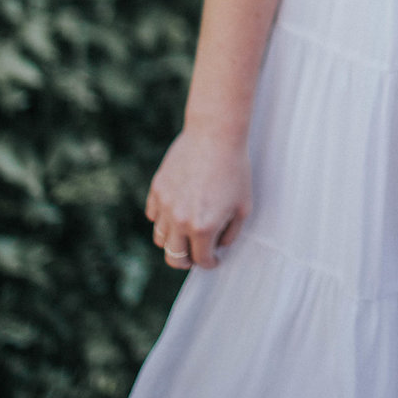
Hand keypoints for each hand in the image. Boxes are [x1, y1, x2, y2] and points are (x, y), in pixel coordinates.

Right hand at [146, 129, 251, 269]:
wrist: (215, 134)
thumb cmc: (235, 168)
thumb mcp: (243, 206)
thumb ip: (231, 233)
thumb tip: (219, 247)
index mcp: (203, 227)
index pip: (201, 260)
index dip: (210, 262)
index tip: (214, 259)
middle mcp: (180, 220)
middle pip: (174, 258)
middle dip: (187, 261)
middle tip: (196, 255)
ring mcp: (165, 204)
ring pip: (161, 238)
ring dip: (174, 241)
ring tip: (186, 233)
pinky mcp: (157, 188)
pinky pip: (153, 215)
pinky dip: (163, 219)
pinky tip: (176, 213)